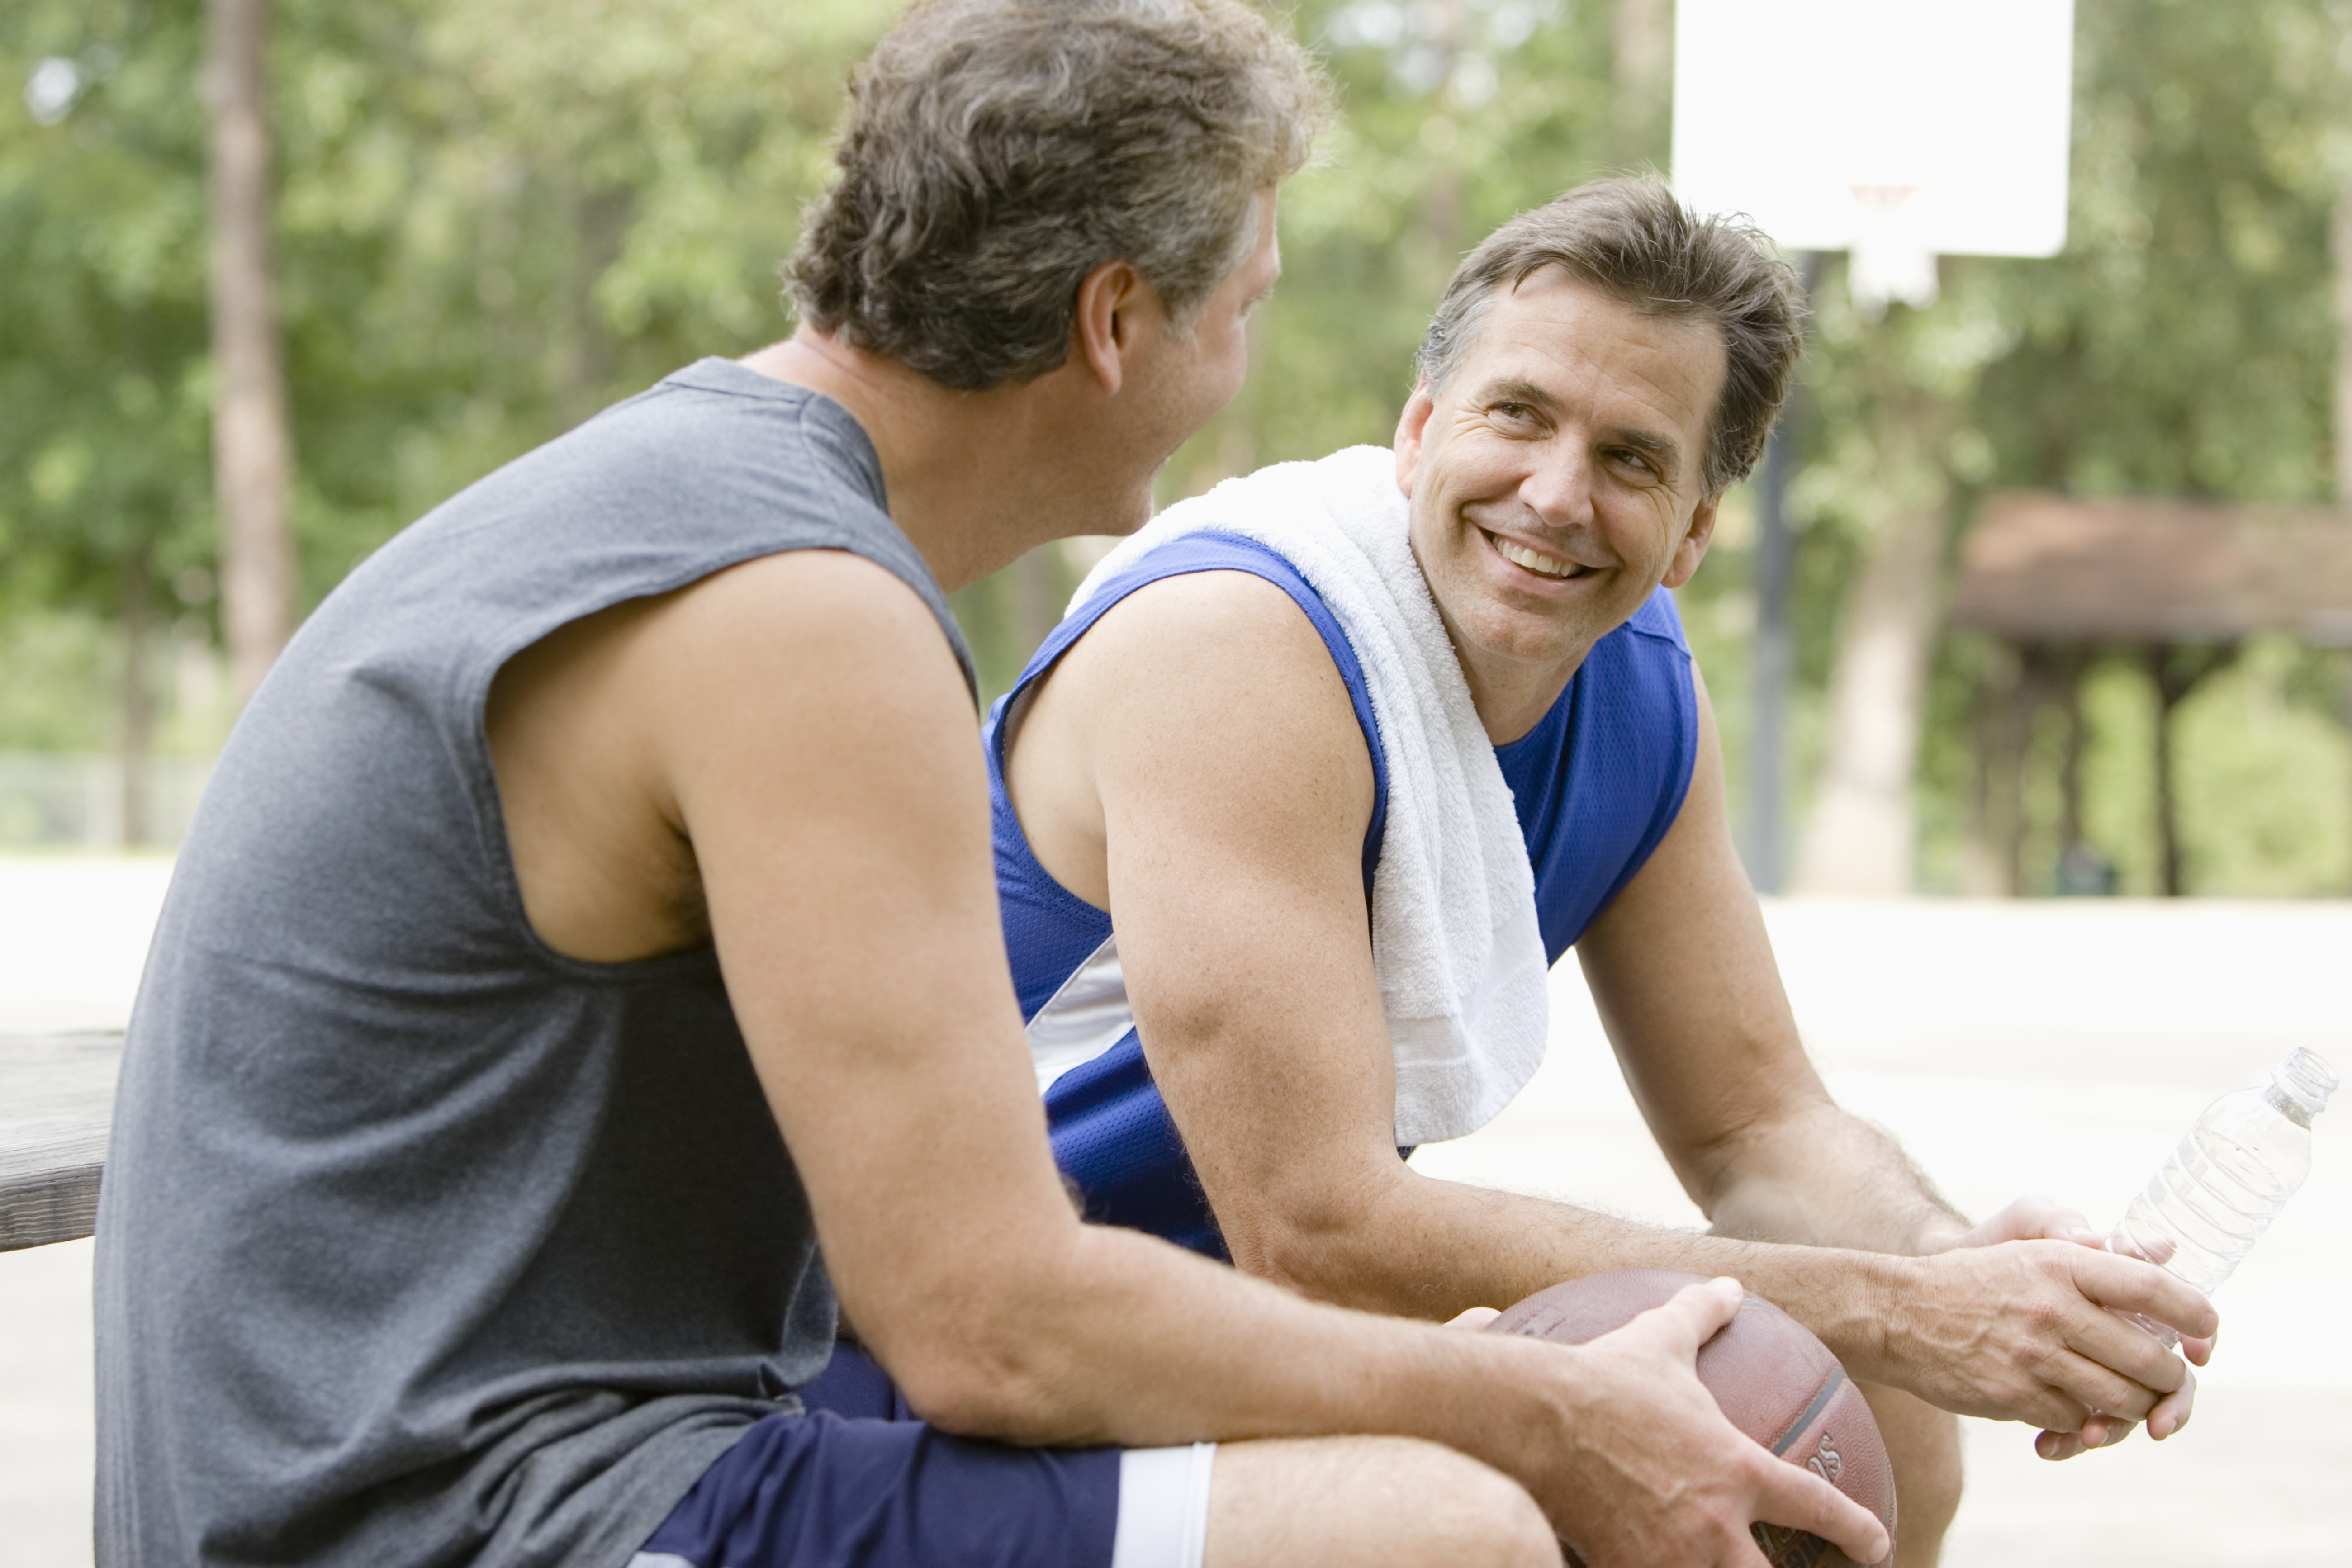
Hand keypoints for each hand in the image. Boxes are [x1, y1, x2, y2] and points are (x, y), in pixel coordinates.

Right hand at [1530, 1279, 1890, 1567]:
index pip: (1818, 1505)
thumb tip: (1729, 1285)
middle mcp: (1715, 1524)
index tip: (1878, 1546)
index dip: (1858, 1530)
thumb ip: (1700, 1315)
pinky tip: (1636, 1567)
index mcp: (1736, 1468)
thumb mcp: (1659, 1339)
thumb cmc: (1603, 1377)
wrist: (1536, 1418)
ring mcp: (1672, 1556)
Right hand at [1947, 1199, 2214, 1458]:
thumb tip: (2168, 1252)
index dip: (2194, 1313)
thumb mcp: (2028, 1250)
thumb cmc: (1973, 1282)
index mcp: (2059, 1264)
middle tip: (2164, 1378)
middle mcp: (2051, 1307)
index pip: (2151, 1288)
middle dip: (2168, 1378)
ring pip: (2122, 1399)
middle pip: (2150, 1359)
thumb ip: (2091, 1256)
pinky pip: (2078, 1421)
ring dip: (2133, 1407)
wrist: (1896, 1313)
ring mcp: (2033, 1355)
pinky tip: (2071, 1407)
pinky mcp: (2014, 1395)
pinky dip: (2084, 1422)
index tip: (2206, 1333)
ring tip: (2125, 1399)